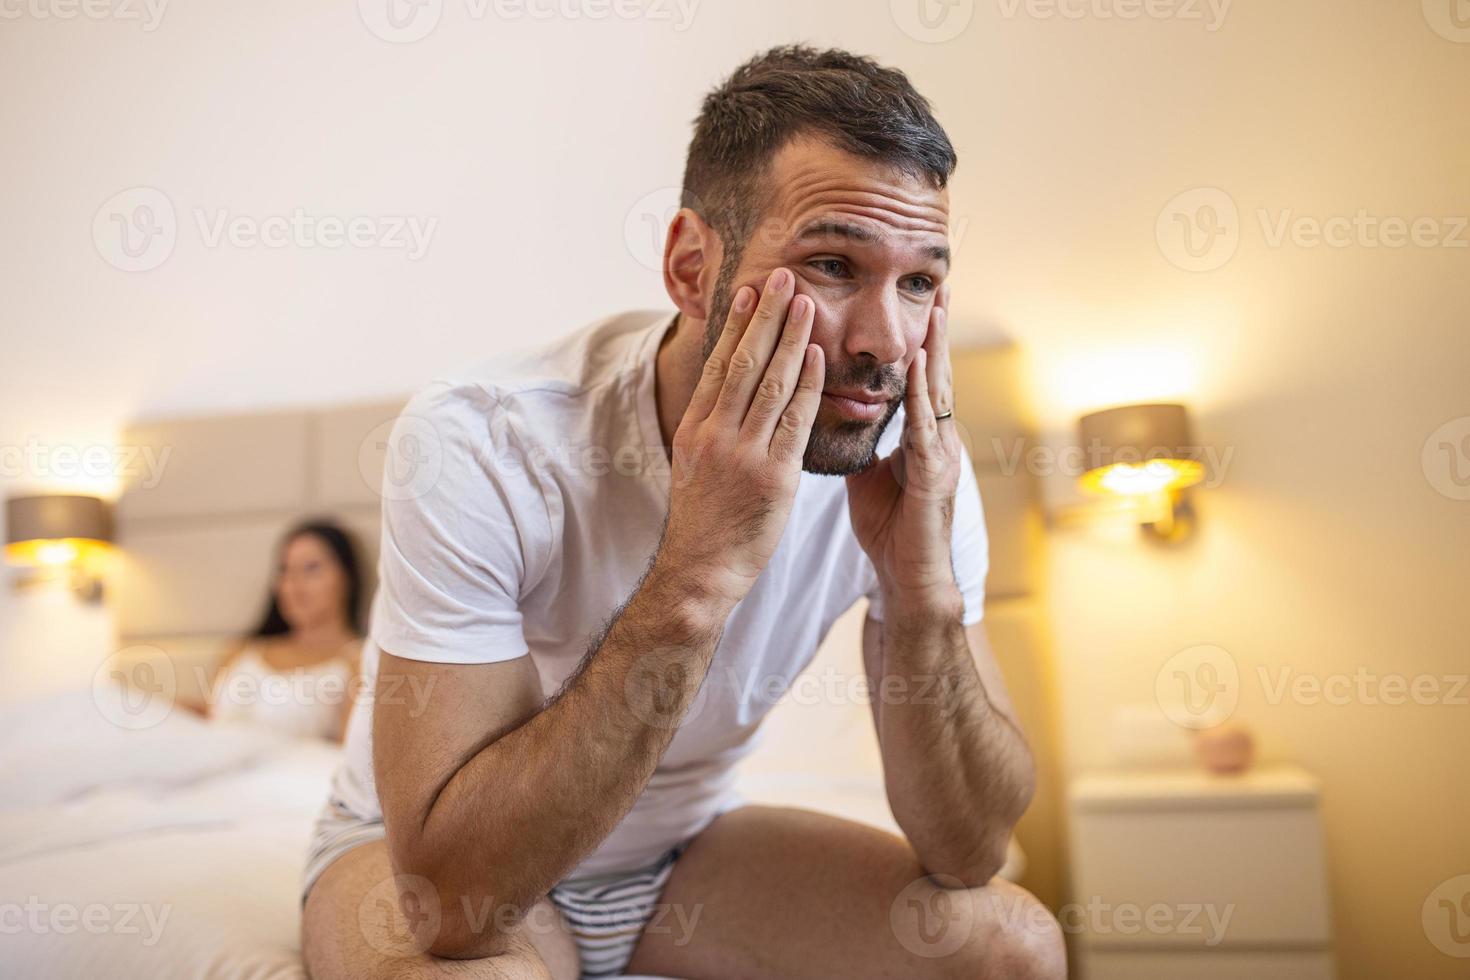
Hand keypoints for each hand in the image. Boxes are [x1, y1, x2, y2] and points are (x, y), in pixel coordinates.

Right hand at [657, 267, 824, 607]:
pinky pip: (793, 422)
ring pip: (770, 383)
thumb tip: (730, 395)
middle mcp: (715, 434)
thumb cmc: (703, 522)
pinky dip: (805, 385)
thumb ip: (715, 428)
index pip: (719, 364)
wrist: (699, 571)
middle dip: (766, 315)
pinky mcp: (772, 477)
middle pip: (743, 362)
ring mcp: (743, 454)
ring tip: (806, 302)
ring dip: (791, 338)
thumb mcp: (696, 466)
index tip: (752, 291)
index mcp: (695, 429)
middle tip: (784, 276)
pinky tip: (818, 357)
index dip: (737, 325)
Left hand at [845, 285, 962, 609]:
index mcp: (920, 437)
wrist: (907, 578)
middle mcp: (936, 440)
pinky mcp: (934, 479)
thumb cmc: (890, 527)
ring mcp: (941, 457)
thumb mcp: (868, 473)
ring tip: (936, 312)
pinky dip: (920, 398)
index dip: (919, 340)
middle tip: (940, 284)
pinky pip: (925, 430)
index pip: (917, 379)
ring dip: (936, 352)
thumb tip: (835, 412)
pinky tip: (916, 369)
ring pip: (936, 395)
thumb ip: (860, 441)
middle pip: (935, 375)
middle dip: (937, 331)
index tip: (919, 301)